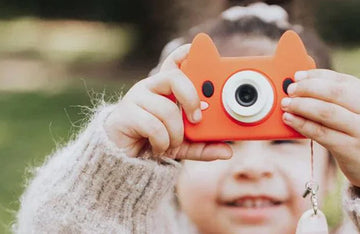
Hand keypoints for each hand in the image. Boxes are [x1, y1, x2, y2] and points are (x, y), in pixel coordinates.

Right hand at [104, 44, 232, 160]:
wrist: (123, 161)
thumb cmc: (154, 142)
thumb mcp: (185, 144)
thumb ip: (204, 145)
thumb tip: (228, 151)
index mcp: (166, 89)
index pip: (175, 62)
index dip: (185, 54)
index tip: (195, 49)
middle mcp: (151, 87)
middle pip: (174, 78)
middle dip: (191, 98)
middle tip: (197, 119)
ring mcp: (135, 98)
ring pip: (167, 110)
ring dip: (176, 133)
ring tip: (172, 143)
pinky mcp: (124, 115)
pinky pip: (154, 126)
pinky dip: (162, 142)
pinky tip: (158, 147)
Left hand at [281, 69, 359, 206]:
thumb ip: (338, 100)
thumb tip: (302, 85)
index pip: (341, 80)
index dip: (316, 76)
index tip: (297, 76)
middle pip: (333, 92)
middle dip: (307, 88)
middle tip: (290, 90)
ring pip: (326, 112)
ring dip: (301, 105)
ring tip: (286, 104)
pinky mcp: (350, 149)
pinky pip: (321, 133)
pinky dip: (302, 124)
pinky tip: (290, 120)